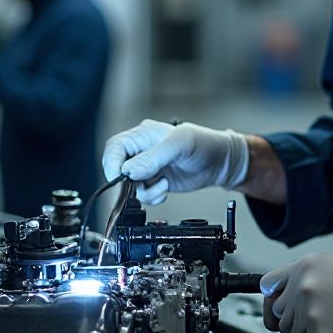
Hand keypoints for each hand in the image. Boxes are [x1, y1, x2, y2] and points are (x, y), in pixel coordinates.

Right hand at [101, 119, 249, 203]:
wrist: (220, 163)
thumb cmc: (205, 144)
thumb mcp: (180, 145)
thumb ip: (154, 157)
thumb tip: (130, 169)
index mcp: (143, 135)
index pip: (115, 147)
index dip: (112, 163)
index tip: (120, 177)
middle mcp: (142, 150)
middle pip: (118, 168)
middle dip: (130, 182)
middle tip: (146, 183)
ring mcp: (148, 167)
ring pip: (129, 185)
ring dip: (144, 192)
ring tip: (163, 185)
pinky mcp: (154, 181)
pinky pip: (142, 194)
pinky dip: (151, 197)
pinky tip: (165, 189)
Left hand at [260, 252, 332, 332]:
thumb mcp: (329, 266)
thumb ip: (301, 278)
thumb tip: (279, 296)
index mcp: (303, 267)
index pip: (267, 286)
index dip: (271, 301)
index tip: (275, 309)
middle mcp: (302, 286)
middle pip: (279, 315)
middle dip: (296, 321)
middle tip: (318, 318)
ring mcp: (310, 310)